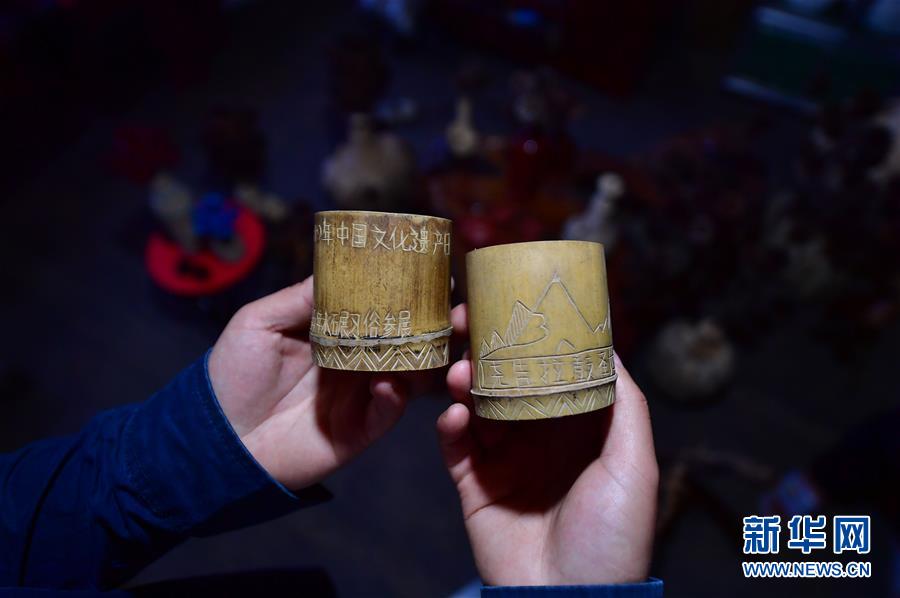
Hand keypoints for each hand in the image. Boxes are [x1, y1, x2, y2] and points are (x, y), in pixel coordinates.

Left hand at [208, 276, 408, 489]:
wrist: (219, 439)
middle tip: (439, 306)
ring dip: (417, 356)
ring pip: (406, 371)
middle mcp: (354, 360)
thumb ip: (299, 298)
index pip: (373, 306)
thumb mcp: (257, 322)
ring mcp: (360, 394)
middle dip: (420, 321)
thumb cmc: (232, 376)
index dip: (395, 290)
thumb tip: (341, 268)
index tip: (417, 270)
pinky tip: (385, 382)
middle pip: (400, 336)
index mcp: (332, 332)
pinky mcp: (361, 428)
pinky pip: (391, 410)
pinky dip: (395, 395)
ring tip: (417, 342)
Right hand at [437, 304, 657, 585]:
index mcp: (577, 429)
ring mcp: (504, 460)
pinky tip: (455, 415)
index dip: (535, 339)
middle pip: (507, 381)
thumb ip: (626, 405)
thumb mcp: (634, 466)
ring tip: (460, 372)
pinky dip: (451, 426)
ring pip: (476, 406)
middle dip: (488, 351)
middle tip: (469, 322)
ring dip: (465, 382)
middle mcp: (539, 437)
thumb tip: (609, 348)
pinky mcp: (474, 484)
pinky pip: (455, 447)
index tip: (518, 304)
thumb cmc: (612, 537)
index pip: (551, 371)